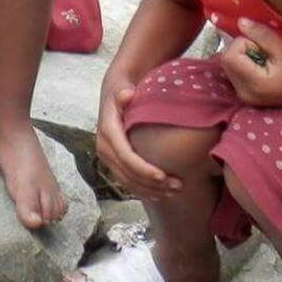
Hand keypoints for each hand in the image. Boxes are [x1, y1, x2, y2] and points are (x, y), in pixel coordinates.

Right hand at [95, 80, 181, 200]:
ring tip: (173, 192)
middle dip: (152, 184)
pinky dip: (142, 189)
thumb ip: (124, 93)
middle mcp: (104, 147)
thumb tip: (127, 94)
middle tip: (178, 187)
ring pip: (127, 181)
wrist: (113, 91)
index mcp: (108, 132)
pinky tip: (159, 194)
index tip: (163, 176)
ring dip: (150, 190)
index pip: (126, 157)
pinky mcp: (112, 162)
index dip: (144, 169)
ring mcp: (106, 157)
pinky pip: (126, 180)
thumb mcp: (123, 87)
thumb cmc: (124, 89)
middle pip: (128, 174)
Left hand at [219, 18, 281, 112]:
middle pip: (227, 60)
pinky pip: (236, 72)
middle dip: (243, 49)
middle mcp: (243, 93)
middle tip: (266, 54)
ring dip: (244, 57)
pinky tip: (264, 69)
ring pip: (230, 65)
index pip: (229, 55)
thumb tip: (240, 22)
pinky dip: (246, 65)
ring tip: (267, 62)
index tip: (263, 47)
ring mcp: (244, 97)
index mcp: (253, 84)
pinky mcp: (247, 96)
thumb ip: (261, 35)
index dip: (244, 44)